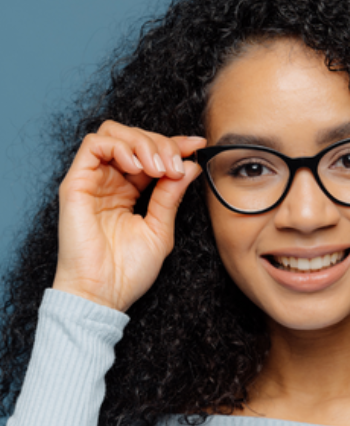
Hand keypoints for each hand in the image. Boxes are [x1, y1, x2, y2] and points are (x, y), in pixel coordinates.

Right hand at [52, 120, 205, 311]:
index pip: (150, 153)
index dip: (174, 144)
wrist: (104, 293)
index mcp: (129, 190)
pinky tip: (138, 168)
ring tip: (159, 169)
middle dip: (162, 144)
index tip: (197, 145)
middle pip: (134, 137)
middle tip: (176, 165)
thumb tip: (191, 166)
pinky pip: (93, 144)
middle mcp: (110, 181)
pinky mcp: (75, 183)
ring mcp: (92, 180)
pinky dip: (120, 147)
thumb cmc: (129, 269)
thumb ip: (171, 195)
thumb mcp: (161, 227)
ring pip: (114, 133)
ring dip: (143, 143)